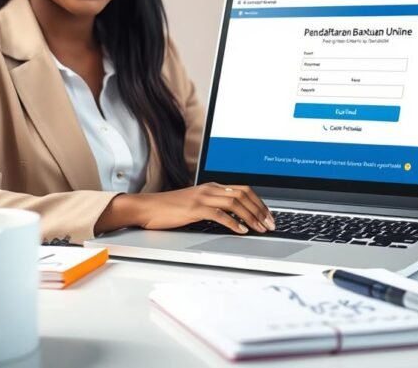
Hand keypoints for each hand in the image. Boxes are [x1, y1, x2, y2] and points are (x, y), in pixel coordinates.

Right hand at [129, 183, 273, 233]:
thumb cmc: (169, 209)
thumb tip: (234, 217)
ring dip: (251, 217)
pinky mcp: (194, 209)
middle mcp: (209, 189)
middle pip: (243, 194)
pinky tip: (241, 231)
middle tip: (271, 224)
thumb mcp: (195, 204)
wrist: (147, 207)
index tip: (268, 216)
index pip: (243, 189)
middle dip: (260, 210)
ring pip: (235, 203)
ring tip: (261, 228)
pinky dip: (233, 223)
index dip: (259, 202)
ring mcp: (202, 198)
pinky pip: (219, 214)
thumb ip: (212, 206)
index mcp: (212, 187)